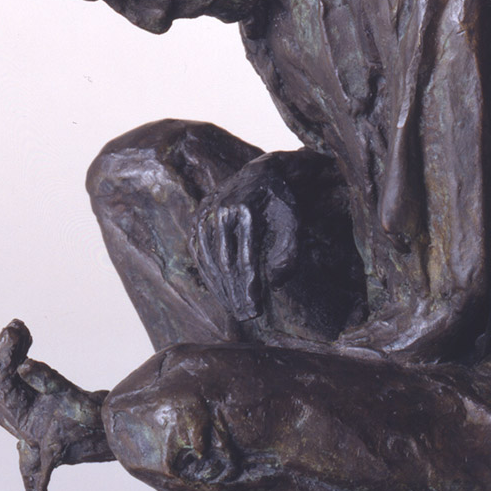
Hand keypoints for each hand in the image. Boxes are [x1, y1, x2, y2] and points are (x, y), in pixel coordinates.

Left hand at [0, 320, 111, 490]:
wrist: (100, 432)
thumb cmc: (90, 423)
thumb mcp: (75, 402)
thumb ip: (49, 383)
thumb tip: (23, 366)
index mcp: (22, 421)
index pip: (2, 386)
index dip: (3, 358)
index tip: (10, 334)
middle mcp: (15, 415)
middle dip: (3, 350)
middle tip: (13, 327)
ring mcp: (19, 405)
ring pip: (5, 373)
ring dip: (10, 349)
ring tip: (19, 327)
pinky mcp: (26, 395)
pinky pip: (14, 372)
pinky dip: (18, 353)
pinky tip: (26, 338)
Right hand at [192, 155, 302, 324]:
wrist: (260, 173)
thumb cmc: (280, 201)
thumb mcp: (293, 222)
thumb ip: (288, 252)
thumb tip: (275, 284)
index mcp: (245, 211)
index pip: (245, 259)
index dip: (250, 288)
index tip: (255, 310)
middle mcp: (220, 211)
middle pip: (224, 264)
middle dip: (234, 294)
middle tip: (245, 316)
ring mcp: (205, 214)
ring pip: (209, 260)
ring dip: (220, 289)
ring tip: (234, 309)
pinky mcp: (197, 218)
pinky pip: (198, 252)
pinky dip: (208, 274)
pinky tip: (219, 291)